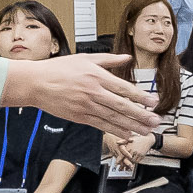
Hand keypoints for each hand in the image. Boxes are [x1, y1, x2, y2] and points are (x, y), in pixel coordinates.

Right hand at [0, 54, 159, 140]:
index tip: (153, 101)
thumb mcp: (85, 58)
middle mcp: (93, 91)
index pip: (124, 88)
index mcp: (96, 75)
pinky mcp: (79, 116)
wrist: (36, 83)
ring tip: (146, 130)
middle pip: (122, 105)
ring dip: (132, 125)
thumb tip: (127, 58)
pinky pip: (101, 125)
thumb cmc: (59, 68)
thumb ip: (108, 60)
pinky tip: (127, 134)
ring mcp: (86, 106)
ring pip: (113, 118)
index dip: (140, 96)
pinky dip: (115, 130)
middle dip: (141, 114)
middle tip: (156, 120)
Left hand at [109, 134, 148, 168]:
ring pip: (132, 161)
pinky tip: (132, 162)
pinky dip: (134, 162)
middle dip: (124, 163)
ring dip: (129, 163)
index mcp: (130, 146)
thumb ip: (123, 141)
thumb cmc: (138, 139)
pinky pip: (137, 161)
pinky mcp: (142, 156)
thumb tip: (116, 142)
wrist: (148, 140)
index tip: (117, 162)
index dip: (120, 159)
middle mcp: (134, 150)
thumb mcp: (130, 138)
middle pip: (127, 159)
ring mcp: (138, 153)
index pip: (123, 154)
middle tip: (121, 167)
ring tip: (126, 166)